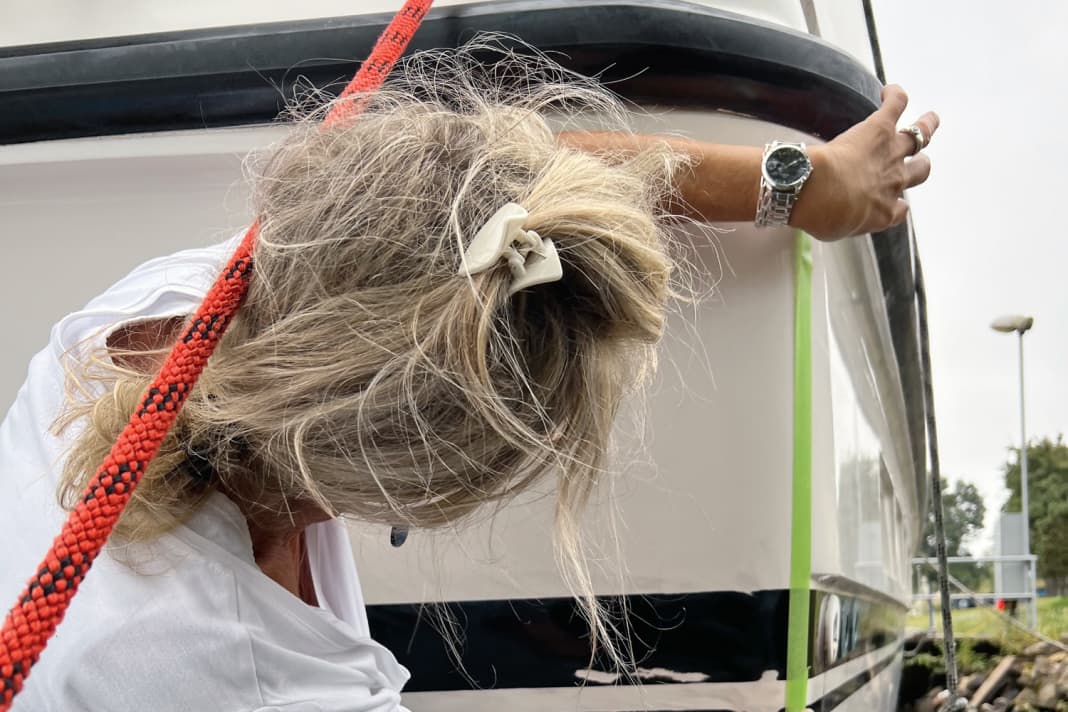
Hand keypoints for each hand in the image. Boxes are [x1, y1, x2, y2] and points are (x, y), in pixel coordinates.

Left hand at [792, 85, 938, 240]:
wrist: (820, 191)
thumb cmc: (821, 214)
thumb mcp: (832, 229)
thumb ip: (839, 222)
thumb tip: (828, 217)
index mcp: (883, 212)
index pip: (900, 209)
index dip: (896, 204)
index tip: (890, 202)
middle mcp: (894, 182)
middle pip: (920, 171)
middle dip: (921, 165)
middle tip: (921, 159)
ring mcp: (891, 153)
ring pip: (919, 136)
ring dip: (926, 126)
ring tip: (930, 118)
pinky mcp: (880, 128)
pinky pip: (897, 105)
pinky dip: (896, 96)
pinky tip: (889, 90)